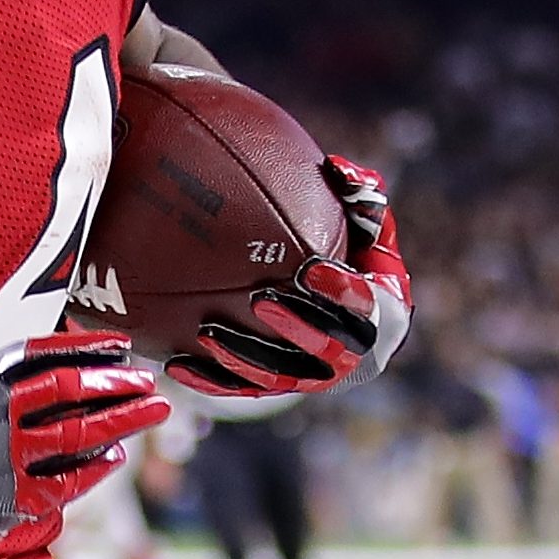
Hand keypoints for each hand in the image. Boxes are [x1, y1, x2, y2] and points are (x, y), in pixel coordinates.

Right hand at [0, 333, 166, 558]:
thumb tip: (36, 367)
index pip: (44, 353)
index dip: (88, 348)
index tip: (118, 348)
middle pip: (69, 390)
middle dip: (115, 383)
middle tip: (146, 381)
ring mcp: (3, 457)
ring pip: (77, 435)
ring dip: (120, 420)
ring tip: (150, 410)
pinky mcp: (9, 498)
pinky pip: (65, 481)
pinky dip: (94, 469)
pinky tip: (114, 457)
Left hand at [166, 155, 412, 399]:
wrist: (356, 318)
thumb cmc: (361, 259)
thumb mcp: (372, 227)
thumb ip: (362, 195)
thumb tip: (338, 169)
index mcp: (382, 315)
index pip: (366, 306)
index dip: (341, 291)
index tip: (311, 268)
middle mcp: (351, 354)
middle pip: (325, 348)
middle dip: (294, 326)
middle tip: (259, 299)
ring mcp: (313, 377)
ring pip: (279, 376)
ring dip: (244, 356)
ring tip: (207, 332)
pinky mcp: (279, 389)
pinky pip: (243, 389)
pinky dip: (211, 380)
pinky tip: (176, 364)